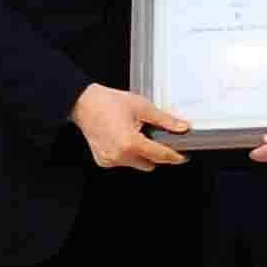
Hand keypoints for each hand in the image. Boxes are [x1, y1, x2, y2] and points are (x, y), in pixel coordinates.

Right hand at [72, 82, 189, 169]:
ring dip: (140, 154)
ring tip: (134, 134)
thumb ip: (164, 120)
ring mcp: (110, 160)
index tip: (182, 157)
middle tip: (154, 137)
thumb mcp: (142, 107)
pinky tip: (122, 139)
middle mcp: (120, 155)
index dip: (175, 157)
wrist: (84, 103)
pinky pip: (122, 162)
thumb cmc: (108, 102)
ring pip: (136, 164)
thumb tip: (181, 127)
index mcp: (131, 143)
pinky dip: (126, 154)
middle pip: (149, 163)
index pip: (161, 155)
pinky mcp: (103, 161)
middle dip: (155, 153)